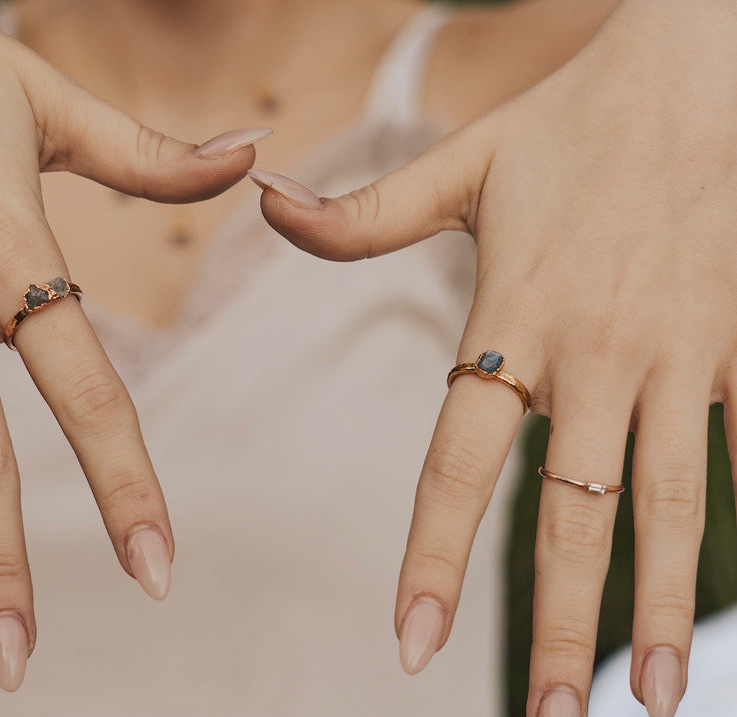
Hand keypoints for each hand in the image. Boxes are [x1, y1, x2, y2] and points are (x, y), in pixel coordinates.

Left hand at [251, 1, 736, 713]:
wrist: (706, 73)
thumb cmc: (572, 124)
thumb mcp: (461, 165)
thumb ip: (363, 216)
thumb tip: (263, 204)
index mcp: (512, 323)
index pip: (459, 461)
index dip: (433, 555)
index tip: (409, 642)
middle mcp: (593, 358)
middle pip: (572, 515)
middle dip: (558, 624)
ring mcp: (676, 359)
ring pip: (670, 505)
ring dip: (662, 606)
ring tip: (654, 696)